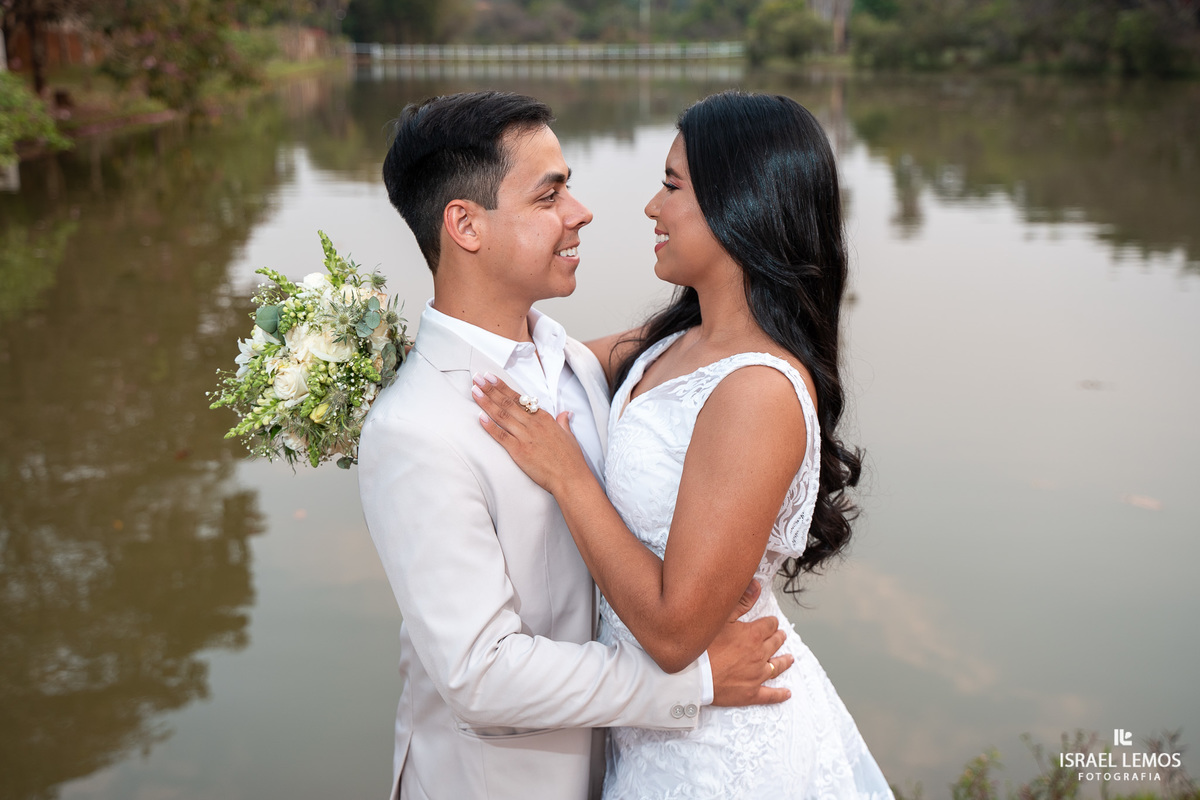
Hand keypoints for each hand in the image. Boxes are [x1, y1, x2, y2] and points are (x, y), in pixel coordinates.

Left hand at [471, 372, 589, 494]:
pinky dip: (490, 426)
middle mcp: (533, 424)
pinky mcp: (519, 452)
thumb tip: (565, 414)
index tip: (491, 378)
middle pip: (508, 403)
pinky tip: (480, 417)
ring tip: (475, 391)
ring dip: (487, 402)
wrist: (571, 478)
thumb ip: (563, 422)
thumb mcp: (569, 436)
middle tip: (478, 378)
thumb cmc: (571, 459)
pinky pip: (501, 436)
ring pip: (502, 415)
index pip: (520, 399)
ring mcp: (525, 437)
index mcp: (544, 418)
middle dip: (491, 389)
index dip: (503, 387)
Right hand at [708, 581, 792, 706]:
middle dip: (778, 638)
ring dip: (784, 661)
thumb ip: (741, 601)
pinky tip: (787, 693)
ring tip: (789, 658)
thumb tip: (756, 585)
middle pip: (775, 643)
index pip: (770, 624)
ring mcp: (757, 675)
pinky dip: (780, 694)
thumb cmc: (703, 646)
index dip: (770, 622)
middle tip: (780, 636)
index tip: (770, 622)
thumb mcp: (721, 618)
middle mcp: (759, 654)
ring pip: (777, 666)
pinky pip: (770, 695)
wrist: (692, 676)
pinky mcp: (751, 693)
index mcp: (753, 635)